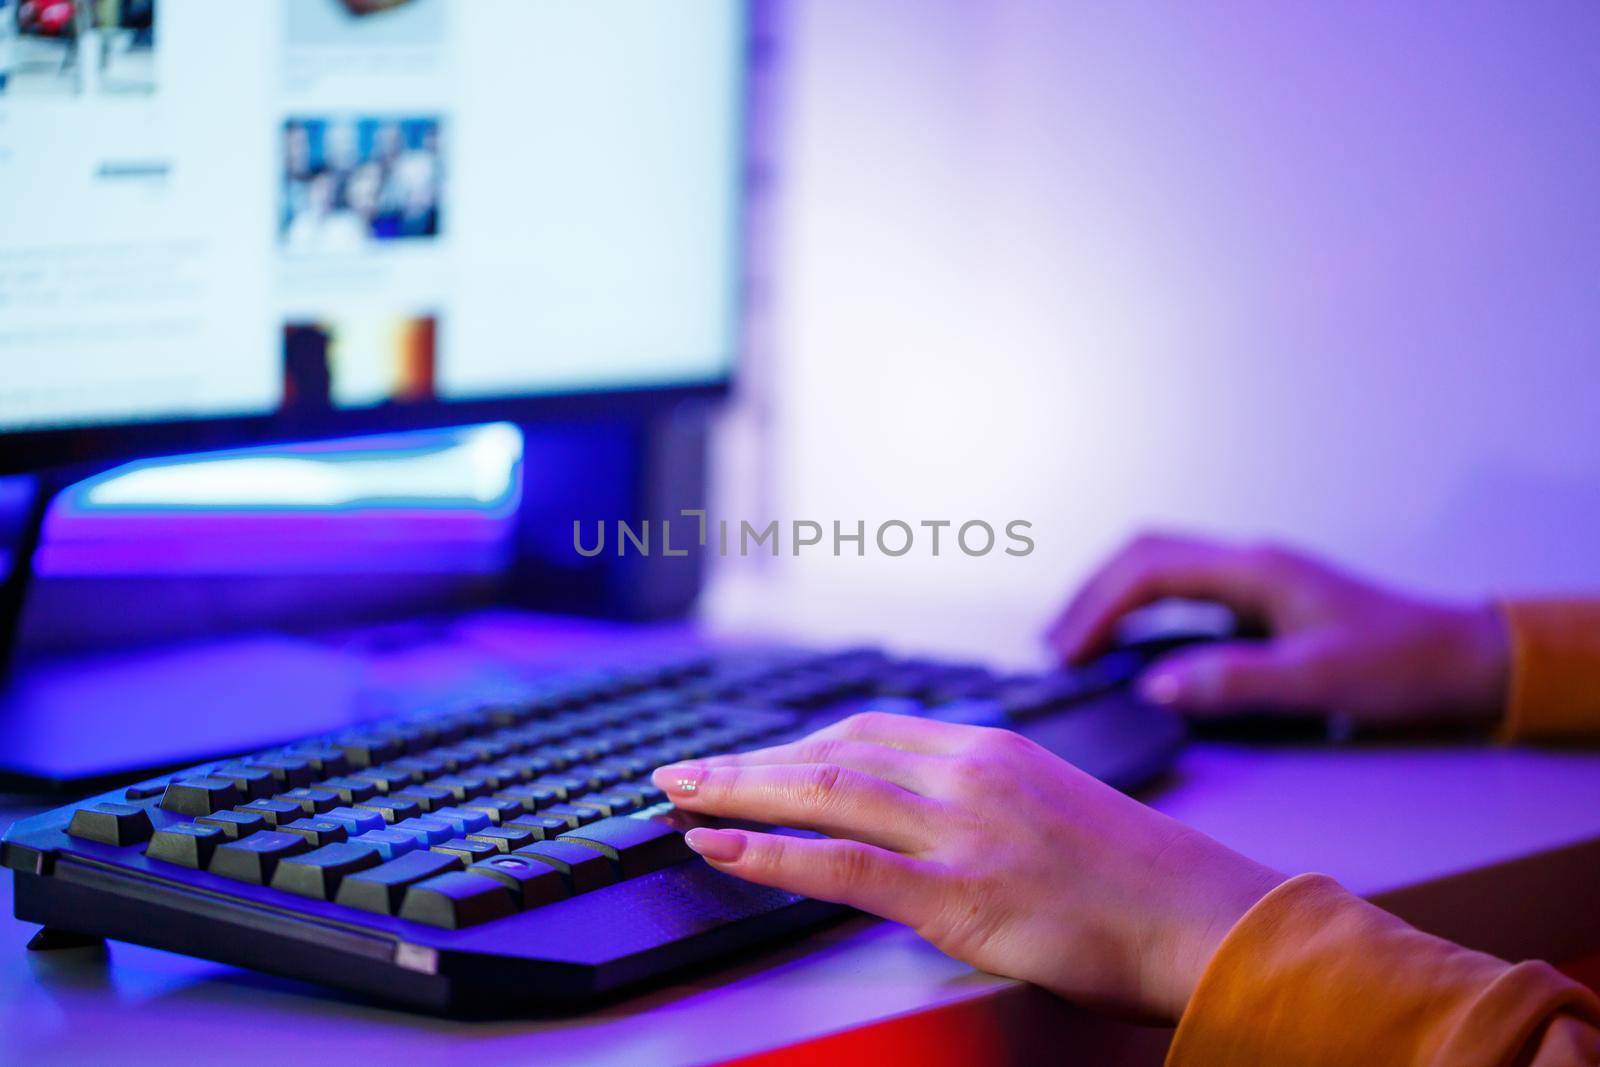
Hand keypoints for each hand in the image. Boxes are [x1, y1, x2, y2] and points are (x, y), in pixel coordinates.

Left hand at [651, 712, 1284, 1019]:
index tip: (749, 755)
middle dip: (748, 759)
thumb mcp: (1052, 806)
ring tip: (680, 795)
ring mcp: (962, 832)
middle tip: (684, 769)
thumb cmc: (1136, 875)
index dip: (794, 744)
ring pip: (826, 793)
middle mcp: (968, 775)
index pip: (867, 732)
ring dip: (740, 790)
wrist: (1207, 916)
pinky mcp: (961, 896)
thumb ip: (980, 796)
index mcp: (990, 748)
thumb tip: (916, 807)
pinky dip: (770, 853)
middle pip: (831, 751)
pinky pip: (844, 867)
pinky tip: (721, 846)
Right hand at [1046, 531, 1508, 726]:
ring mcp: (1254, 578)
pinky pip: (1181, 591)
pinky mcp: (1260, 600)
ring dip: (1111, 598)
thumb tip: (1153, 686)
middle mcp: (1249, 562)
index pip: (1150, 569)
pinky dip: (1140, 611)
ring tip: (1074, 644)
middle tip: (1053, 646)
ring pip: (1159, 568)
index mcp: (1255, 569)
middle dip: (1090, 595)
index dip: (1097, 607)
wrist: (1463, 659)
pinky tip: (1129, 645)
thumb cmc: (1401, 665)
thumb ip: (1234, 680)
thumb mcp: (1319, 681)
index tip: (1066, 653)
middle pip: (1144, 555)